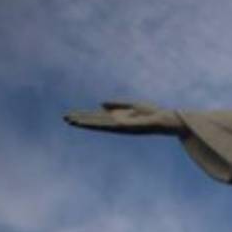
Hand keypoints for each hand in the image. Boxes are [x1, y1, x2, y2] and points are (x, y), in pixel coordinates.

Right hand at [64, 101, 183, 134]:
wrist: (167, 120)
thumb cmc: (153, 113)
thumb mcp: (133, 105)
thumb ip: (117, 105)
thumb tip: (100, 104)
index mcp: (118, 118)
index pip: (98, 117)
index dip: (85, 116)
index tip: (70, 115)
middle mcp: (117, 123)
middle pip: (95, 121)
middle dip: (81, 119)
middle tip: (64, 118)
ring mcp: (121, 126)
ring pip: (99, 124)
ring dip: (85, 122)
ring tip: (70, 120)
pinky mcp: (126, 127)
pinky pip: (109, 124)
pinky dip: (98, 123)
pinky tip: (90, 122)